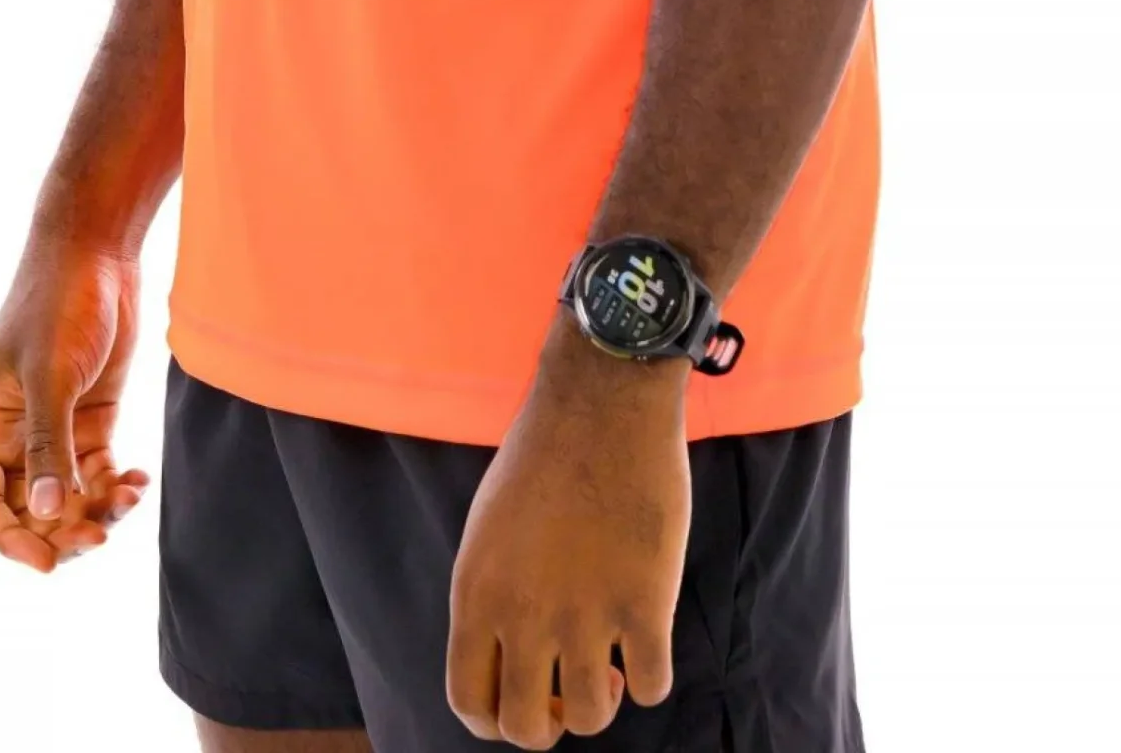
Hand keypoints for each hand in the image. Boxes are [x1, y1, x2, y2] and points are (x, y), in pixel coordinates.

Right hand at [0, 216, 151, 573]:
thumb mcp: (50, 374)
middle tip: (97, 537)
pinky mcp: (90, 416)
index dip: (8, 539)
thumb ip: (49, 444)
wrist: (97, 251)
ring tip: (128, 500)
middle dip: (59, 531)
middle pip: (27, 509)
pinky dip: (115, 486)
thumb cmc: (58, 303)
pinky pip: (96, 472)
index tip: (46, 562)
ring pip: (66, 496)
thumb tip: (45, 513)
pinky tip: (138, 481)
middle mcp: (15, 432)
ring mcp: (54, 425)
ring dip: (94, 511)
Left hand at [445, 342, 691, 745]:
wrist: (601, 400)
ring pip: (592, 717)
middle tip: (570, 684)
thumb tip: (510, 655)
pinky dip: (650, 675)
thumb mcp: (488, 530)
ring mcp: (585, 612)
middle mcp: (523, 613)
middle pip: (527, 729)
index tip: (528, 691)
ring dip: (603, 698)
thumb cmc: (543, 454)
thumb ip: (492, 596)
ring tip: (608, 656)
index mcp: (476, 593)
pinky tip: (647, 635)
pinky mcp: (644, 601)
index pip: (469, 704)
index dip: (498, 718)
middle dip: (552, 722)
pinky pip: (651, 686)